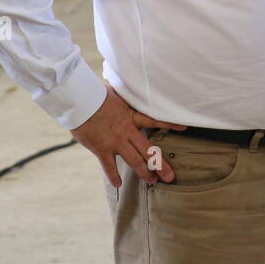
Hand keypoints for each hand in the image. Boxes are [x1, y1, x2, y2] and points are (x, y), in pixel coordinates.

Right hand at [71, 83, 188, 187]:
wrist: (80, 101)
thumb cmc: (96, 93)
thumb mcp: (116, 91)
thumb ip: (125, 93)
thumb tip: (127, 78)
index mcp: (132, 117)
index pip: (155, 121)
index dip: (170, 124)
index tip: (184, 128)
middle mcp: (127, 132)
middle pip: (149, 151)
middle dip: (161, 165)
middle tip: (171, 177)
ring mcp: (115, 142)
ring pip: (134, 161)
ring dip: (144, 173)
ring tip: (153, 182)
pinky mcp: (101, 149)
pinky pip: (109, 166)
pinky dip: (113, 176)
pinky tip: (118, 185)